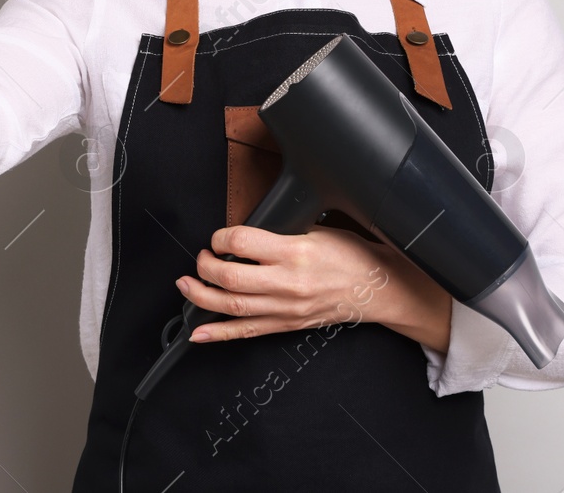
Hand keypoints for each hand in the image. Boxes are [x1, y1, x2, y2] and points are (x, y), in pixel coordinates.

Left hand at [177, 224, 451, 350]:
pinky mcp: (287, 325)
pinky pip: (247, 332)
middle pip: (231, 279)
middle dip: (205, 267)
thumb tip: (246, 233)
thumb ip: (281, 232)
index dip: (221, 237)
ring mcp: (286, 308)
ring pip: (232, 308)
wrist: (377, 287)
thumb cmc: (352, 255)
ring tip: (186, 286)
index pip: (242, 244)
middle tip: (201, 258)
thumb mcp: (318, 229)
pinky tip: (199, 333)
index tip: (219, 236)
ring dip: (201, 298)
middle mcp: (288, 283)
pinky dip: (219, 334)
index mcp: (295, 252)